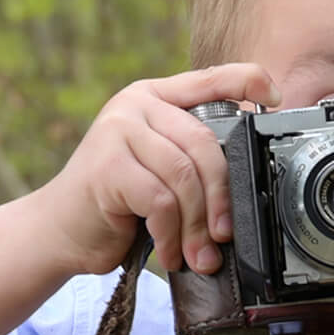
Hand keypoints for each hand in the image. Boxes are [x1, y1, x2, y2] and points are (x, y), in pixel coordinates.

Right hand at [35, 64, 282, 276]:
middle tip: (225, 235)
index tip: (275, 98)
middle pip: (204, 144)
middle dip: (221, 197)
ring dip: (197, 225)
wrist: (58, 229)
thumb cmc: (117, 203)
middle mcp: (136, 105)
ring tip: (199, 256)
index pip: (210, 78)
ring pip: (184, 176)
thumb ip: (192, 159)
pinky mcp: (107, 166)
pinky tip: (171, 253)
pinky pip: (160, 201)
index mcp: (156, 97)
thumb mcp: (159, 171)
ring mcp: (117, 130)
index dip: (247, 82)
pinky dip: (172, 234)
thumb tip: (249, 185)